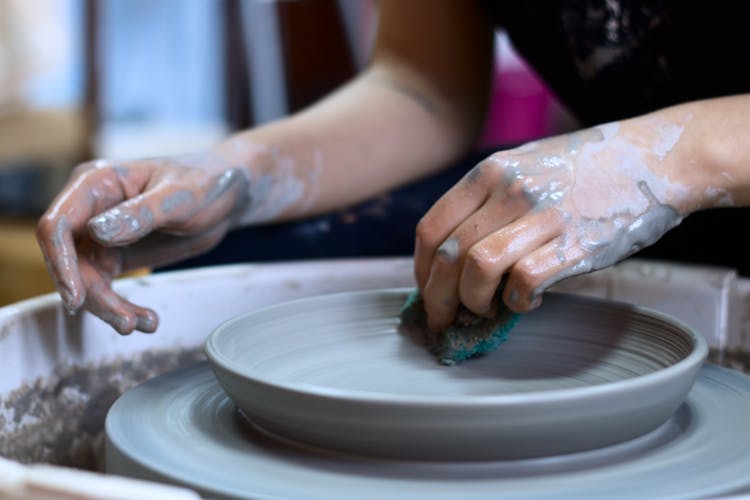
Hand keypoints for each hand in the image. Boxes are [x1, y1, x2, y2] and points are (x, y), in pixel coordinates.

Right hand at [36, 154, 248, 333]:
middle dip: (93, 295)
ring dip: (110, 307)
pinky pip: (105, 286)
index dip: (60, 262)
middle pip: (69, 260)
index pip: (57, 224)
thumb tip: (97, 232)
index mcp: (96, 183)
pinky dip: (122, 305)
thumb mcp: (179, 197)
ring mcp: (100, 234)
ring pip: (86, 280)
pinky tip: (147, 319)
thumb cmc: (205, 181)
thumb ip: (141, 214)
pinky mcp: (115, 254)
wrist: (228, 194)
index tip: (76, 296)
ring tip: (143, 323)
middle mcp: (90, 208)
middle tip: (125, 321)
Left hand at [414, 120, 691, 331]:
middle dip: (437, 298)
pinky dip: (517, 302)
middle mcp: (509, 190)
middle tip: (443, 318)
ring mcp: (542, 215)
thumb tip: (454, 256)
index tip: (426, 290)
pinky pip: (525, 281)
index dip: (420, 269)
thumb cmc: (585, 169)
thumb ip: (488, 201)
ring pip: (478, 268)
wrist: (654, 158)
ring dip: (472, 302)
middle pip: (447, 255)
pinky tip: (526, 301)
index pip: (431, 228)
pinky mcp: (575, 242)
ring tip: (485, 310)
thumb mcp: (525, 165)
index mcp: (490, 171)